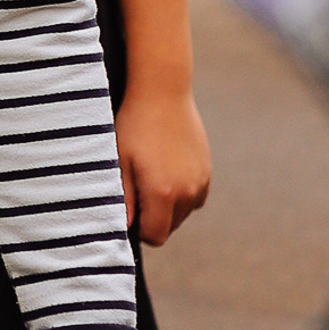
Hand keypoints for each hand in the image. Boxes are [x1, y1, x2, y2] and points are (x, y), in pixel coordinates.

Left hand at [115, 79, 210, 243]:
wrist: (163, 92)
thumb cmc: (135, 126)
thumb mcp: (121, 163)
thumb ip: (124, 200)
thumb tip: (126, 229)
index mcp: (164, 193)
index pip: (155, 237)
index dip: (139, 229)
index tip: (130, 208)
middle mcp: (188, 192)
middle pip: (170, 227)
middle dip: (153, 217)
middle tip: (137, 187)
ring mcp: (201, 181)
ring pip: (183, 213)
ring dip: (168, 206)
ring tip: (151, 174)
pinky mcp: (207, 171)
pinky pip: (194, 197)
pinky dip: (181, 193)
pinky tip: (166, 169)